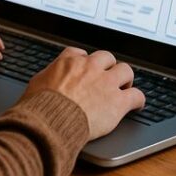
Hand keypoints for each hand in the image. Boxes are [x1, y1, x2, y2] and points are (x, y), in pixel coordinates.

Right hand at [22, 47, 144, 139]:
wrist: (51, 121)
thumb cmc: (40, 106)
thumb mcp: (36, 84)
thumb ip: (47, 78)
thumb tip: (45, 82)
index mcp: (69, 62)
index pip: (80, 54)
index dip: (85, 62)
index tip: (85, 69)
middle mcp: (89, 67)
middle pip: (106, 57)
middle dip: (108, 66)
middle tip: (107, 77)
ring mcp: (105, 83)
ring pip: (126, 70)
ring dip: (126, 78)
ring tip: (125, 87)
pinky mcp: (117, 101)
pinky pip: (136, 95)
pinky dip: (138, 99)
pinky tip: (137, 104)